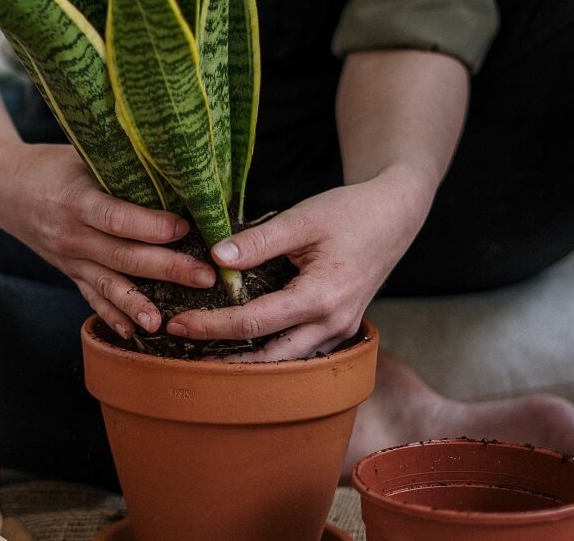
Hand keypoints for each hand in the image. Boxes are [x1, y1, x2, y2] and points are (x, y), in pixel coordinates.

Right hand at [0, 142, 216, 338]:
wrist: (4, 186)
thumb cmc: (51, 165)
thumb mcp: (81, 155)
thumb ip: (120, 167)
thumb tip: (174, 171)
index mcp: (76, 200)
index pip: (118, 218)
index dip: (152, 226)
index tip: (186, 228)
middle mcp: (71, 234)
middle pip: (122, 256)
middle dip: (166, 268)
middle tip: (205, 276)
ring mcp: (69, 258)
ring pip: (108, 284)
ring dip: (138, 304)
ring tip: (165, 321)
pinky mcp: (69, 272)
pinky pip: (91, 297)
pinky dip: (111, 316)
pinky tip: (133, 333)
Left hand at [164, 166, 435, 360]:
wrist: (395, 215)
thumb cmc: (351, 212)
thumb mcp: (302, 218)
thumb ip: (258, 241)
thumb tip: (215, 258)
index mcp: (322, 297)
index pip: (256, 323)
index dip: (213, 326)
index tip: (178, 324)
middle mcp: (334, 323)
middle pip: (270, 356)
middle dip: (224, 357)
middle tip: (181, 347)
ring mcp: (341, 330)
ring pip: (288, 361)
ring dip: (248, 361)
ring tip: (205, 353)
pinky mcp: (340, 327)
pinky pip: (301, 350)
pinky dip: (270, 350)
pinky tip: (242, 342)